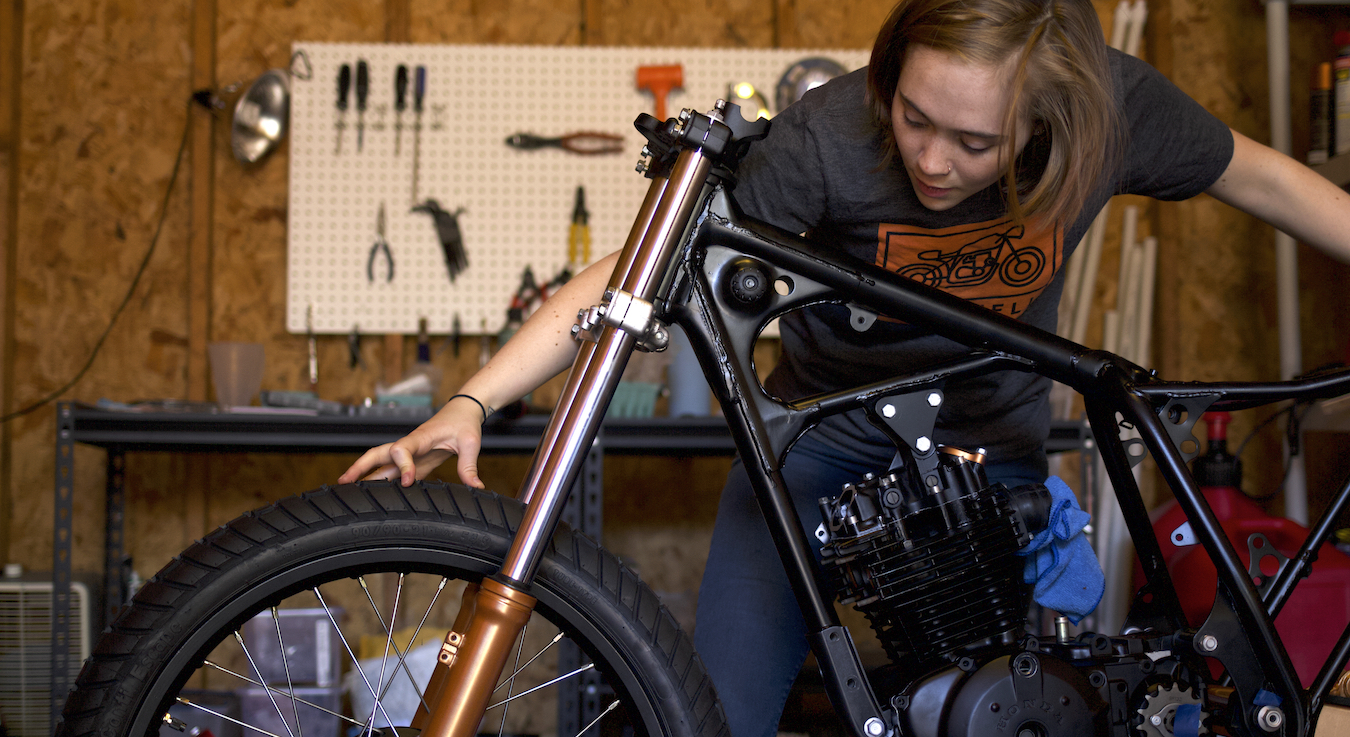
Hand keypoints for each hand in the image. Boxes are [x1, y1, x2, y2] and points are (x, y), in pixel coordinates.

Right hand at [338, 397, 486, 487]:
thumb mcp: (471, 442)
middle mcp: (409, 445)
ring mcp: (409, 454)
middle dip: (360, 467)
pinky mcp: (414, 463)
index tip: (408, 482)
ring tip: (347, 492)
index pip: (402, 449)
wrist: (463, 412)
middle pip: (377, 453)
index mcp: (420, 437)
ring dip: (364, 476)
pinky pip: (393, 473)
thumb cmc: (464, 423)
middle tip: (343, 482)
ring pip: (381, 464)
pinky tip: (373, 496)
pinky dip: (381, 483)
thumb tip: (476, 488)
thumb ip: (469, 466)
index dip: (402, 465)